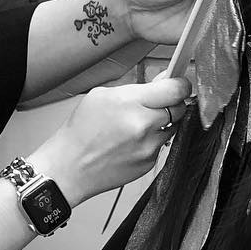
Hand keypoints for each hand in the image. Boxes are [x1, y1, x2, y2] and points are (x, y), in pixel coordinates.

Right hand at [30, 75, 192, 204]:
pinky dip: (151, 141)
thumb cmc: (81, 132)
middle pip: (179, 108)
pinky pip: (161, 145)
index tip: (179, 84)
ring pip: (172, 127)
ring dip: (161, 123)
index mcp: (130, 103)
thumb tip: (163, 81)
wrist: (69, 168)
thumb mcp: (102, 96)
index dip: (180, 84)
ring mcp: (148, 147)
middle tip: (156, 104)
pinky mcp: (149, 163)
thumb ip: (137, 88)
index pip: (175, 89)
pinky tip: (131, 142)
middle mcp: (143, 125)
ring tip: (136, 125)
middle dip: (171, 103)